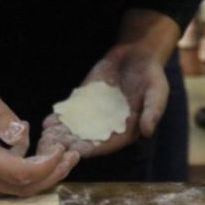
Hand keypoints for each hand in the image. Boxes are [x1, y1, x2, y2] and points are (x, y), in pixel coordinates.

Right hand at [0, 75, 77, 195]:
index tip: (63, 148)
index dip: (47, 166)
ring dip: (43, 177)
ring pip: (15, 190)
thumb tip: (22, 135)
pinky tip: (41, 156)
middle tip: (73, 155)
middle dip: (52, 175)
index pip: (19, 173)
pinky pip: (6, 184)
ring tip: (63, 155)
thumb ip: (0, 116)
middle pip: (21, 189)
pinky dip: (28, 175)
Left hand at [38, 43, 169, 158]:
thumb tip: (148, 131)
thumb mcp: (157, 91)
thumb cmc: (152, 74)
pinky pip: (71, 112)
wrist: (138, 53)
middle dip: (70, 144)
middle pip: (87, 140)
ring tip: (47, 136)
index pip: (107, 144)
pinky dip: (59, 118)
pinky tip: (47, 121)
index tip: (77, 151)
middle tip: (55, 146)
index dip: (92, 148)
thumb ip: (153, 110)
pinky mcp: (85, 100)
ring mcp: (95, 114)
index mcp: (126, 130)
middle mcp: (108, 126)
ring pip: (76, 129)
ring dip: (61, 134)